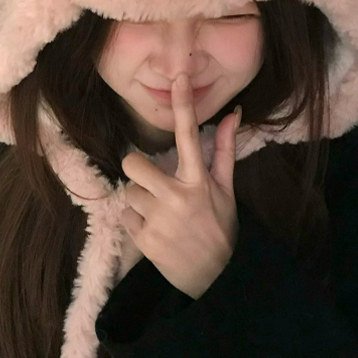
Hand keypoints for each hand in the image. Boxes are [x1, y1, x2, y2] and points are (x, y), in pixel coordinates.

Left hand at [120, 74, 240, 298]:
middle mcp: (177, 197)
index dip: (184, 104)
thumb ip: (224, 152)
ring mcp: (159, 219)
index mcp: (199, 181)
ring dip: (140, 201)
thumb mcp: (226, 191)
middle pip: (133, 164)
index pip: (190, 135)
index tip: (178, 77)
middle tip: (154, 184)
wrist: (218, 280)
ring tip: (162, 216)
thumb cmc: (220, 229)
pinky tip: (156, 232)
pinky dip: (136, 223)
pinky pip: (125, 217)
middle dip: (138, 172)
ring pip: (128, 192)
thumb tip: (232, 114)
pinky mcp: (143, 240)